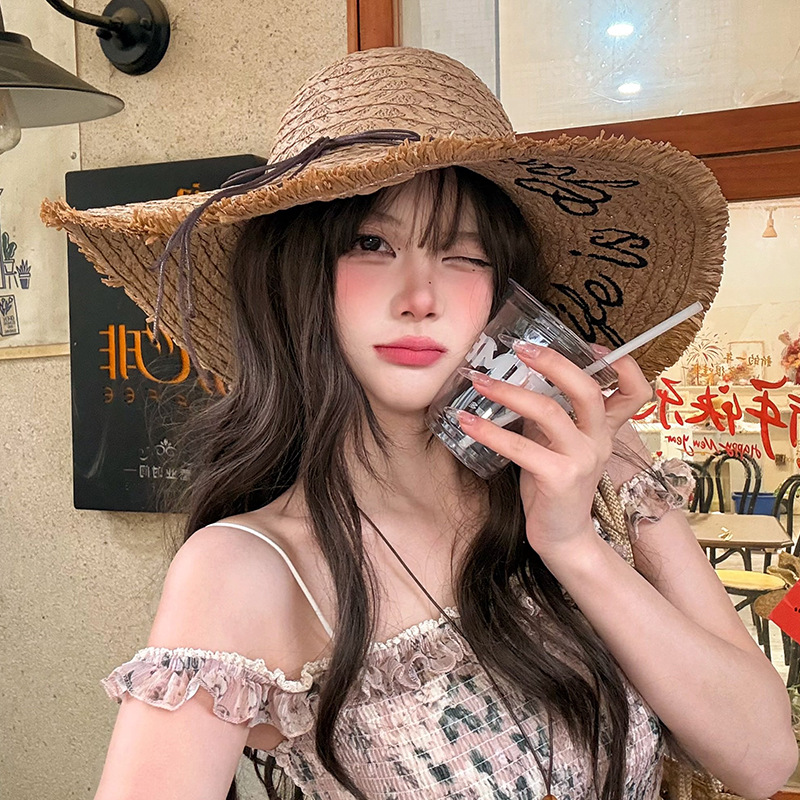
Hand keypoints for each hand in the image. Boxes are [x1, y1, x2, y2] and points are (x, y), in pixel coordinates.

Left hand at [455, 342, 651, 561]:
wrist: (562, 538)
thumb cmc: (553, 486)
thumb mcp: (555, 444)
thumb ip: (548, 415)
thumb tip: (518, 377)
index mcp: (603, 429)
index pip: (635, 391)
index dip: (620, 364)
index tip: (586, 346)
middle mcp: (599, 441)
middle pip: (588, 390)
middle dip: (553, 362)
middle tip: (520, 348)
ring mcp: (583, 460)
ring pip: (550, 412)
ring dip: (509, 392)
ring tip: (479, 381)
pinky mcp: (559, 479)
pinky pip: (522, 447)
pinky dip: (490, 431)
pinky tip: (468, 422)